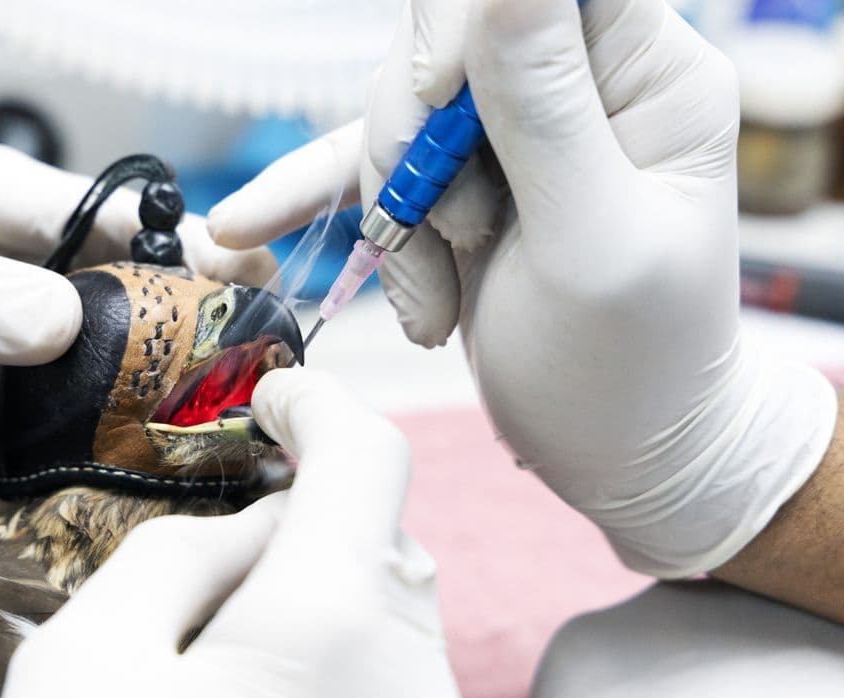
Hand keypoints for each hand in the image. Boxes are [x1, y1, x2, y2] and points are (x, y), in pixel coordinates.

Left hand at [0, 120, 275, 530]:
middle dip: (170, 305)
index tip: (236, 278)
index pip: (84, 203)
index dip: (164, 239)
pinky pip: (48, 392)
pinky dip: (93, 411)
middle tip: (246, 344)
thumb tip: (63, 320)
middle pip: (98, 271)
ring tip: (215, 397)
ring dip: (140, 365)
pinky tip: (138, 435)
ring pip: (83, 335)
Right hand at [0, 369, 481, 697]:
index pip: (367, 459)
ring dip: (328, 601)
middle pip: (386, 543)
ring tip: (224, 663)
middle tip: (218, 555)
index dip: (318, 403)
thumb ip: (195, 552)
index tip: (272, 395)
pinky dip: (348, 672)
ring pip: (398, 622)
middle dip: (313, 520)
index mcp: (331, 634)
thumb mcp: (92, 650)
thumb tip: (270, 523)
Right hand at [208, 0, 836, 576]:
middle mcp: (581, 86)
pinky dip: (314, 201)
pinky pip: (371, 166)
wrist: (618, 457)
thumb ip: (545, 107)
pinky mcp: (460, 184)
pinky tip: (247, 227)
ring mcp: (513, 135)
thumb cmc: (630, 371)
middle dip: (414, 140)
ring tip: (432, 302)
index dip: (467, 21)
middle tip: (440, 232)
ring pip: (399, 111)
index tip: (436, 101)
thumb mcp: (591, 243)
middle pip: (450, 38)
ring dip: (392, 211)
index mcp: (648, 78)